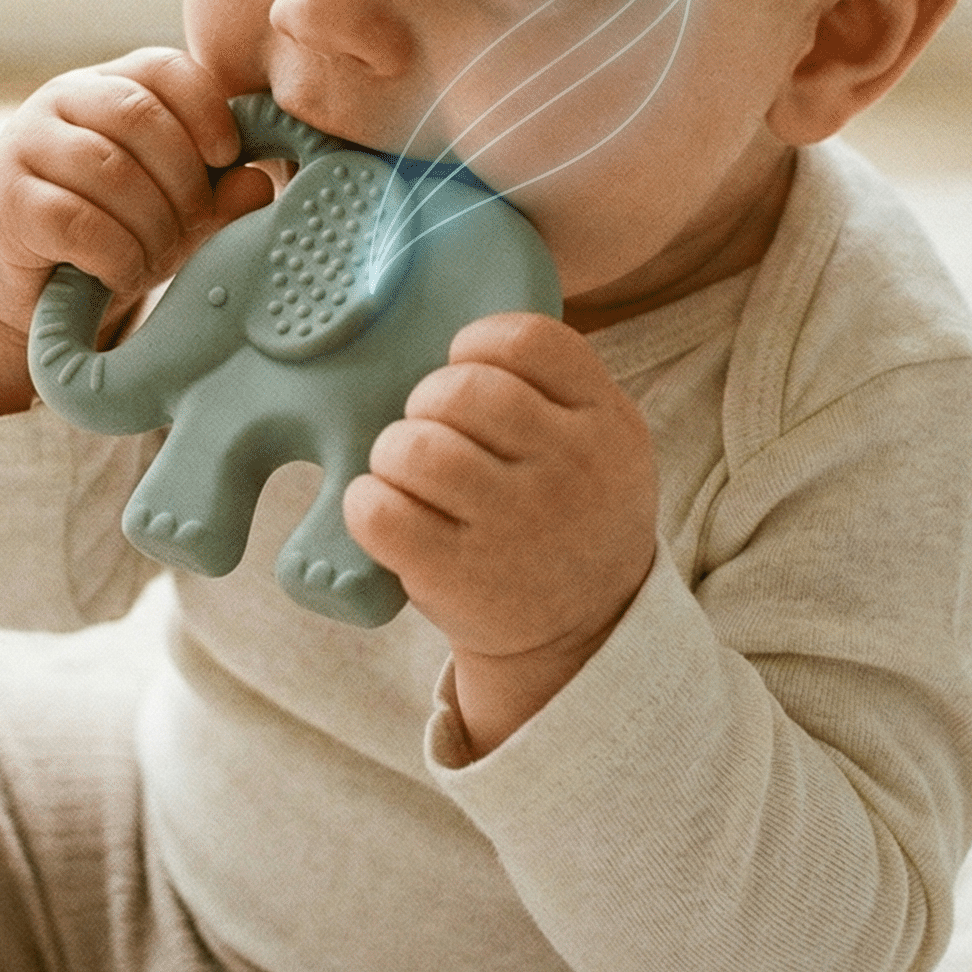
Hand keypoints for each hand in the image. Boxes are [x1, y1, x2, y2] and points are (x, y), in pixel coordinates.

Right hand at [0, 49, 274, 414]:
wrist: (32, 285)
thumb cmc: (114, 232)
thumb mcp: (176, 211)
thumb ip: (220, 194)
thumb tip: (258, 183)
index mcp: (109, 83)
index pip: (165, 68)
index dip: (207, 111)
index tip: (227, 157)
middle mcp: (60, 99)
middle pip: (138, 115)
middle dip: (181, 179)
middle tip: (191, 225)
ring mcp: (24, 146)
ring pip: (108, 169)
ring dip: (151, 225)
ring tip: (157, 258)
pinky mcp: (7, 201)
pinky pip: (77, 221)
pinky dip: (117, 254)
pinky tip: (123, 272)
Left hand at [347, 313, 657, 754]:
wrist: (585, 633)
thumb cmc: (573, 514)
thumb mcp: (602, 441)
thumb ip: (553, 386)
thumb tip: (457, 337)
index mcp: (605, 422)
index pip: (529, 341)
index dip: (477, 342)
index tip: (465, 368)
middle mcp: (567, 471)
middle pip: (462, 389)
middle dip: (427, 400)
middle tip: (431, 430)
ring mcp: (513, 527)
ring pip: (415, 447)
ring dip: (393, 451)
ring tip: (405, 472)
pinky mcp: (458, 577)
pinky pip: (379, 512)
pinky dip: (366, 502)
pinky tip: (385, 509)